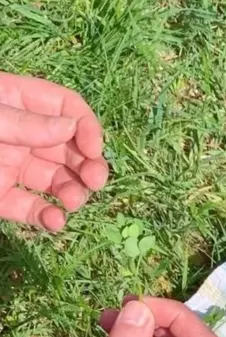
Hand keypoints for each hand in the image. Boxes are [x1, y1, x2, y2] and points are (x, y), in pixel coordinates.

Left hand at [0, 72, 108, 231]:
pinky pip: (30, 209)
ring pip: (57, 181)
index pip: (67, 107)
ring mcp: (12, 167)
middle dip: (88, 165)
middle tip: (95, 181)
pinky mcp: (1, 198)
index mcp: (17, 103)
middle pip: (70, 148)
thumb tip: (71, 128)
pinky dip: (47, 218)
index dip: (86, 127)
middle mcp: (21, 136)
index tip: (93, 149)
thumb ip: (24, 122)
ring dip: (74, 192)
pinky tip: (55, 222)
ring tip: (74, 202)